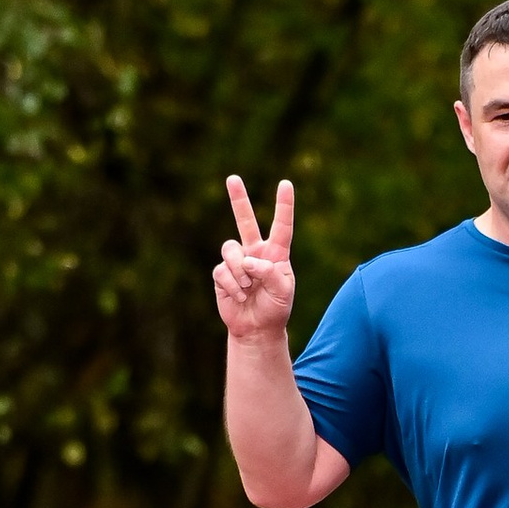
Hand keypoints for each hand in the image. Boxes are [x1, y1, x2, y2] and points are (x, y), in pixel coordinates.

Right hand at [214, 173, 295, 340]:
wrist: (256, 329)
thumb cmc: (275, 309)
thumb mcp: (284, 292)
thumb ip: (272, 273)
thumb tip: (249, 261)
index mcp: (276, 254)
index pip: (281, 226)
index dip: (283, 206)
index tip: (285, 184)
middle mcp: (255, 252)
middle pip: (245, 220)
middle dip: (238, 199)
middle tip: (233, 178)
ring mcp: (237, 261)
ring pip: (231, 250)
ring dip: (240, 271)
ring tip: (249, 288)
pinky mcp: (222, 274)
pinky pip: (223, 271)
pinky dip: (233, 286)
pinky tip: (240, 296)